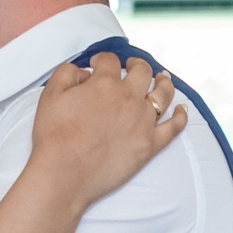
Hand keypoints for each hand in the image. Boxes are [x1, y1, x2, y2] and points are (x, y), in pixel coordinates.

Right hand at [28, 49, 185, 207]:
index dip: (102, 59)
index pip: (109, 61)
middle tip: (131, 66)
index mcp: (104, 84)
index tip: (97, 64)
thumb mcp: (50, 95)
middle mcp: (128, 98)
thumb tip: (83, 72)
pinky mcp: (150, 145)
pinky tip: (182, 110)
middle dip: (136, 65)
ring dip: (163, 82)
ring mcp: (143, 122)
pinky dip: (180, 116)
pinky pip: (173, 127)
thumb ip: (67, 73)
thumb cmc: (54, 136)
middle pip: (142, 71)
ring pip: (163, 94)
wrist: (64, 173)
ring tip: (163, 78)